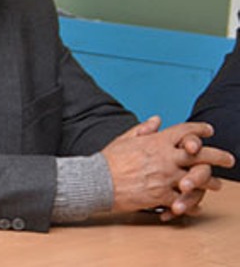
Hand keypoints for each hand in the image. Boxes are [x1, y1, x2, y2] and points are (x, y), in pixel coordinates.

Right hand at [102, 118, 234, 216]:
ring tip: (217, 185)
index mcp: (157, 142)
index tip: (209, 131)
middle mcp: (165, 158)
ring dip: (210, 183)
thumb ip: (144, 129)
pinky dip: (191, 204)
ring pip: (198, 180)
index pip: (185, 131)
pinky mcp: (161, 196)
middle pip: (201, 155)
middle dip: (219, 156)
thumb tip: (158, 119)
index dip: (200, 130)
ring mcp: (165, 177)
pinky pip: (184, 201)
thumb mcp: (125, 139)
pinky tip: (196, 205)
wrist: (97, 180)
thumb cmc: (109, 160)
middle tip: (230, 160)